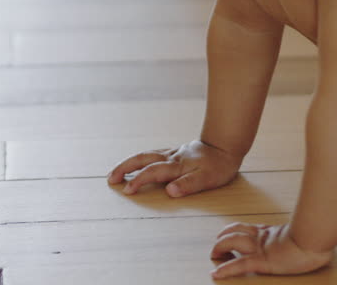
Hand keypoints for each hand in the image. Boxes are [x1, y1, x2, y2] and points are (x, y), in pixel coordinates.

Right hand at [107, 140, 240, 196]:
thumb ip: (188, 185)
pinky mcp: (174, 152)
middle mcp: (170, 158)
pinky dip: (141, 158)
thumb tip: (170, 191)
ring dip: (129, 162)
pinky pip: (152, 153)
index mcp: (176, 166)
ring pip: (145, 155)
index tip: (127, 190)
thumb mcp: (208, 179)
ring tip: (116, 172)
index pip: (152, 172)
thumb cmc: (218, 166)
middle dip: (124, 168)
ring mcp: (171, 153)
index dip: (139, 181)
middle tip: (110, 178)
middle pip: (142, 159)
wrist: (226, 146)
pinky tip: (137, 162)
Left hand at [210, 222, 332, 278]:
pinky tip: (216, 273)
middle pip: (235, 231)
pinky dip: (226, 269)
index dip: (233, 230)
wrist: (316, 238)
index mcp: (270, 232)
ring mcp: (261, 248)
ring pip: (232, 242)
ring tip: (213, 255)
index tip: (225, 234)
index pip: (246, 228)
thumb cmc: (315, 237)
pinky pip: (239, 265)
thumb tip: (307, 240)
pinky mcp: (262, 261)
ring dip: (219, 248)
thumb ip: (297, 237)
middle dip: (222, 238)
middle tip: (216, 246)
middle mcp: (262, 237)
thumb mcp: (302, 236)